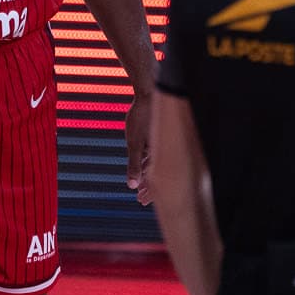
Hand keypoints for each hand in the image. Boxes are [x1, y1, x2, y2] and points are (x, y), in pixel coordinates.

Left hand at [124, 89, 152, 205]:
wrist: (148, 92)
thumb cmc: (141, 117)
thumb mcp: (134, 143)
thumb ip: (133, 165)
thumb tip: (131, 185)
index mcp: (160, 154)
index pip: (156, 179)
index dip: (149, 193)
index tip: (141, 201)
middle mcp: (163, 150)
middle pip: (157, 174)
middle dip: (148, 187)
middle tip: (140, 199)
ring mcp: (160, 142)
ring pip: (155, 164)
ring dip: (147, 175)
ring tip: (140, 186)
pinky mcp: (156, 134)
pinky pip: (153, 154)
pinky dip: (147, 162)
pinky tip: (143, 166)